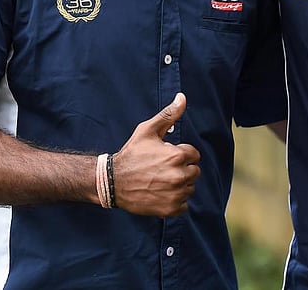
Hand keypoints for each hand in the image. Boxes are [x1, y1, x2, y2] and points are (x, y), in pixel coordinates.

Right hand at [112, 92, 200, 216]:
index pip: (194, 155)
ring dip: (179, 185)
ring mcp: (176, 194)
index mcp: (178, 155)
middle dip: (182, 169)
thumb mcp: (148, 130)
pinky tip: (160, 194)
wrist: (113, 181)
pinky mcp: (170, 209)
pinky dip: (175, 201)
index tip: (165, 156)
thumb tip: (183, 97)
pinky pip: (184, 205)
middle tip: (162, 169)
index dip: (180, 154)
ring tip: (160, 181)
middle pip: (194, 172)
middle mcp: (180, 176)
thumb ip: (168, 114)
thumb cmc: (131, 154)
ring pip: (190, 188)